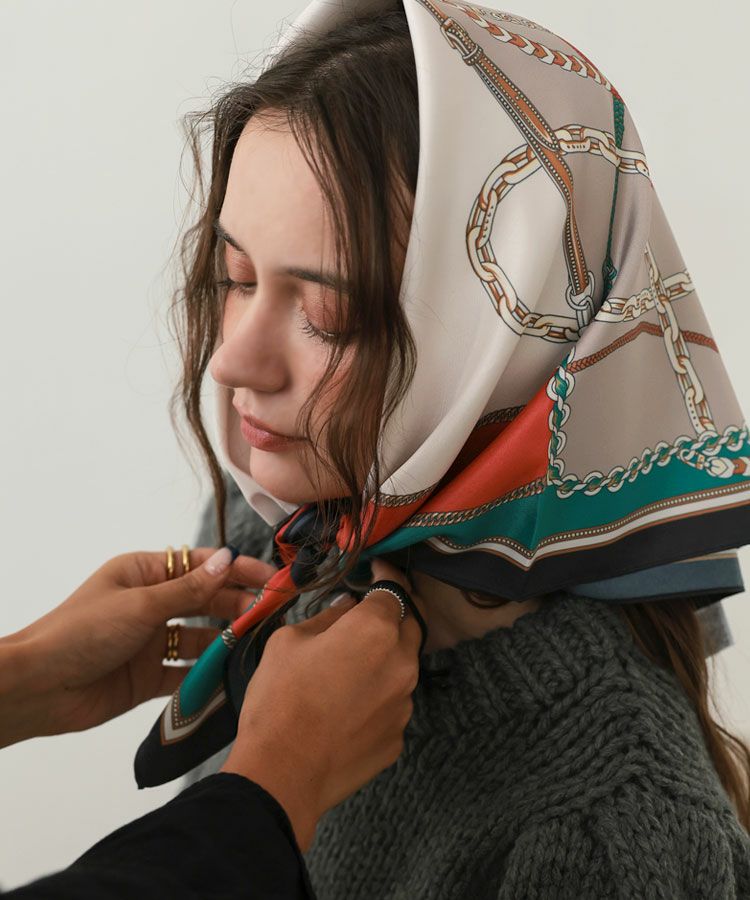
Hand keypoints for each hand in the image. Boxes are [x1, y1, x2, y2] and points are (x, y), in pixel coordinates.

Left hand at [0, 547, 276, 746]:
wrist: (39, 688)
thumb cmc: (80, 632)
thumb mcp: (140, 605)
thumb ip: (189, 590)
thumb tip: (228, 560)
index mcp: (144, 574)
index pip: (200, 566)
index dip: (237, 570)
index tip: (270, 578)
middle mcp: (150, 605)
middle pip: (205, 601)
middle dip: (238, 605)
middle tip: (272, 612)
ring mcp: (151, 642)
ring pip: (200, 637)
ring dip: (226, 639)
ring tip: (256, 642)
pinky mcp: (149, 677)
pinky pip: (187, 673)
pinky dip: (207, 675)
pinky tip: (231, 674)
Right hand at [221, 558, 421, 850]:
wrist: (282, 774)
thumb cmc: (279, 700)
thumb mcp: (289, 642)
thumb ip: (326, 618)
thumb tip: (346, 608)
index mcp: (375, 630)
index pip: (394, 590)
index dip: (387, 575)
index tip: (380, 569)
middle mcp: (401, 663)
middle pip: (410, 625)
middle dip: (394, 614)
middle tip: (368, 614)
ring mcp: (404, 703)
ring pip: (403, 667)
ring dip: (384, 658)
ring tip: (348, 668)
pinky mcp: (398, 737)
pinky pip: (393, 704)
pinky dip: (377, 696)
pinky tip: (347, 705)